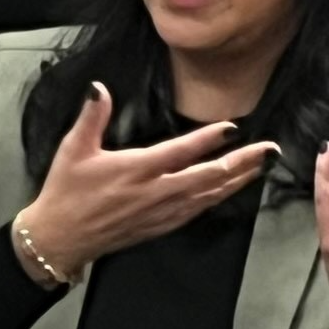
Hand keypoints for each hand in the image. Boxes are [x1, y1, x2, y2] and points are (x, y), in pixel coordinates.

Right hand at [20, 88, 278, 274]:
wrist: (59, 239)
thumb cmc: (65, 193)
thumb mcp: (72, 150)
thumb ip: (91, 118)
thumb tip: (100, 89)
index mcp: (135, 171)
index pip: (181, 151)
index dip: (209, 139)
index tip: (233, 126)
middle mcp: (154, 193)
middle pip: (208, 177)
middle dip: (243, 163)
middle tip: (270, 150)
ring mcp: (160, 212)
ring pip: (209, 196)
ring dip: (238, 181)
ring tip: (261, 167)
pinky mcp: (159, 226)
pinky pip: (197, 211)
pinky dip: (218, 198)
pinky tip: (231, 190)